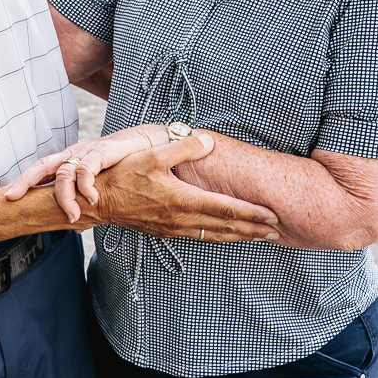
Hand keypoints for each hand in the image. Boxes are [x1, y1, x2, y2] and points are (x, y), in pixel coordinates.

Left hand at [3, 126, 159, 221]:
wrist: (152, 142)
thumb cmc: (127, 162)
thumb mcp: (102, 183)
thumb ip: (86, 200)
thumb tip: (75, 226)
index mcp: (71, 161)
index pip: (42, 170)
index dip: (25, 181)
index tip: (9, 198)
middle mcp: (74, 155)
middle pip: (42, 165)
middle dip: (25, 181)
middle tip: (12, 198)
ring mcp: (88, 152)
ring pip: (64, 172)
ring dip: (64, 197)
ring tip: (72, 216)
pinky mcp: (104, 150)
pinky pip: (87, 168)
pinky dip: (86, 185)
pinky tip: (91, 199)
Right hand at [78, 134, 278, 242]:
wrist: (99, 202)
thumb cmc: (124, 176)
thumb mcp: (152, 154)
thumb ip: (183, 147)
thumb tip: (209, 140)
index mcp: (184, 200)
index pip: (227, 209)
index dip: (252, 213)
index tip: (273, 215)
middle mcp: (183, 218)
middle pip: (226, 227)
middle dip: (254, 229)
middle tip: (278, 229)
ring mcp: (174, 228)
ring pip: (215, 235)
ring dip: (239, 236)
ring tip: (260, 236)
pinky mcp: (167, 231)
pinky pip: (201, 236)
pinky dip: (219, 237)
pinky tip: (226, 235)